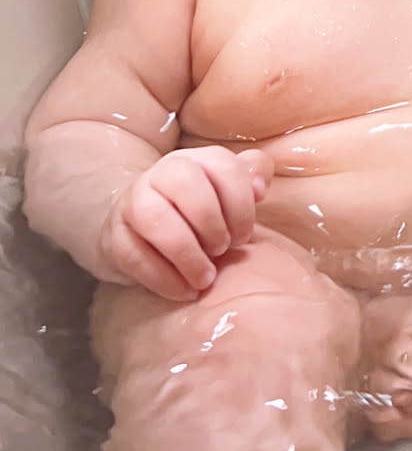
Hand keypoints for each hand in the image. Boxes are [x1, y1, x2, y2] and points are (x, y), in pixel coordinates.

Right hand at [97, 146, 273, 301]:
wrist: (144, 232)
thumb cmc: (199, 215)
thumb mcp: (230, 192)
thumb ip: (253, 176)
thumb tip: (259, 187)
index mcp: (196, 160)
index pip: (223, 165)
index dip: (240, 204)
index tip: (243, 237)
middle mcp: (162, 173)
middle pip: (186, 183)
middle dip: (211, 223)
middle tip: (222, 251)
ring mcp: (133, 202)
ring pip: (153, 217)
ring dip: (185, 253)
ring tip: (205, 278)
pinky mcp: (113, 236)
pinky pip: (133, 255)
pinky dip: (164, 279)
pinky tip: (185, 291)